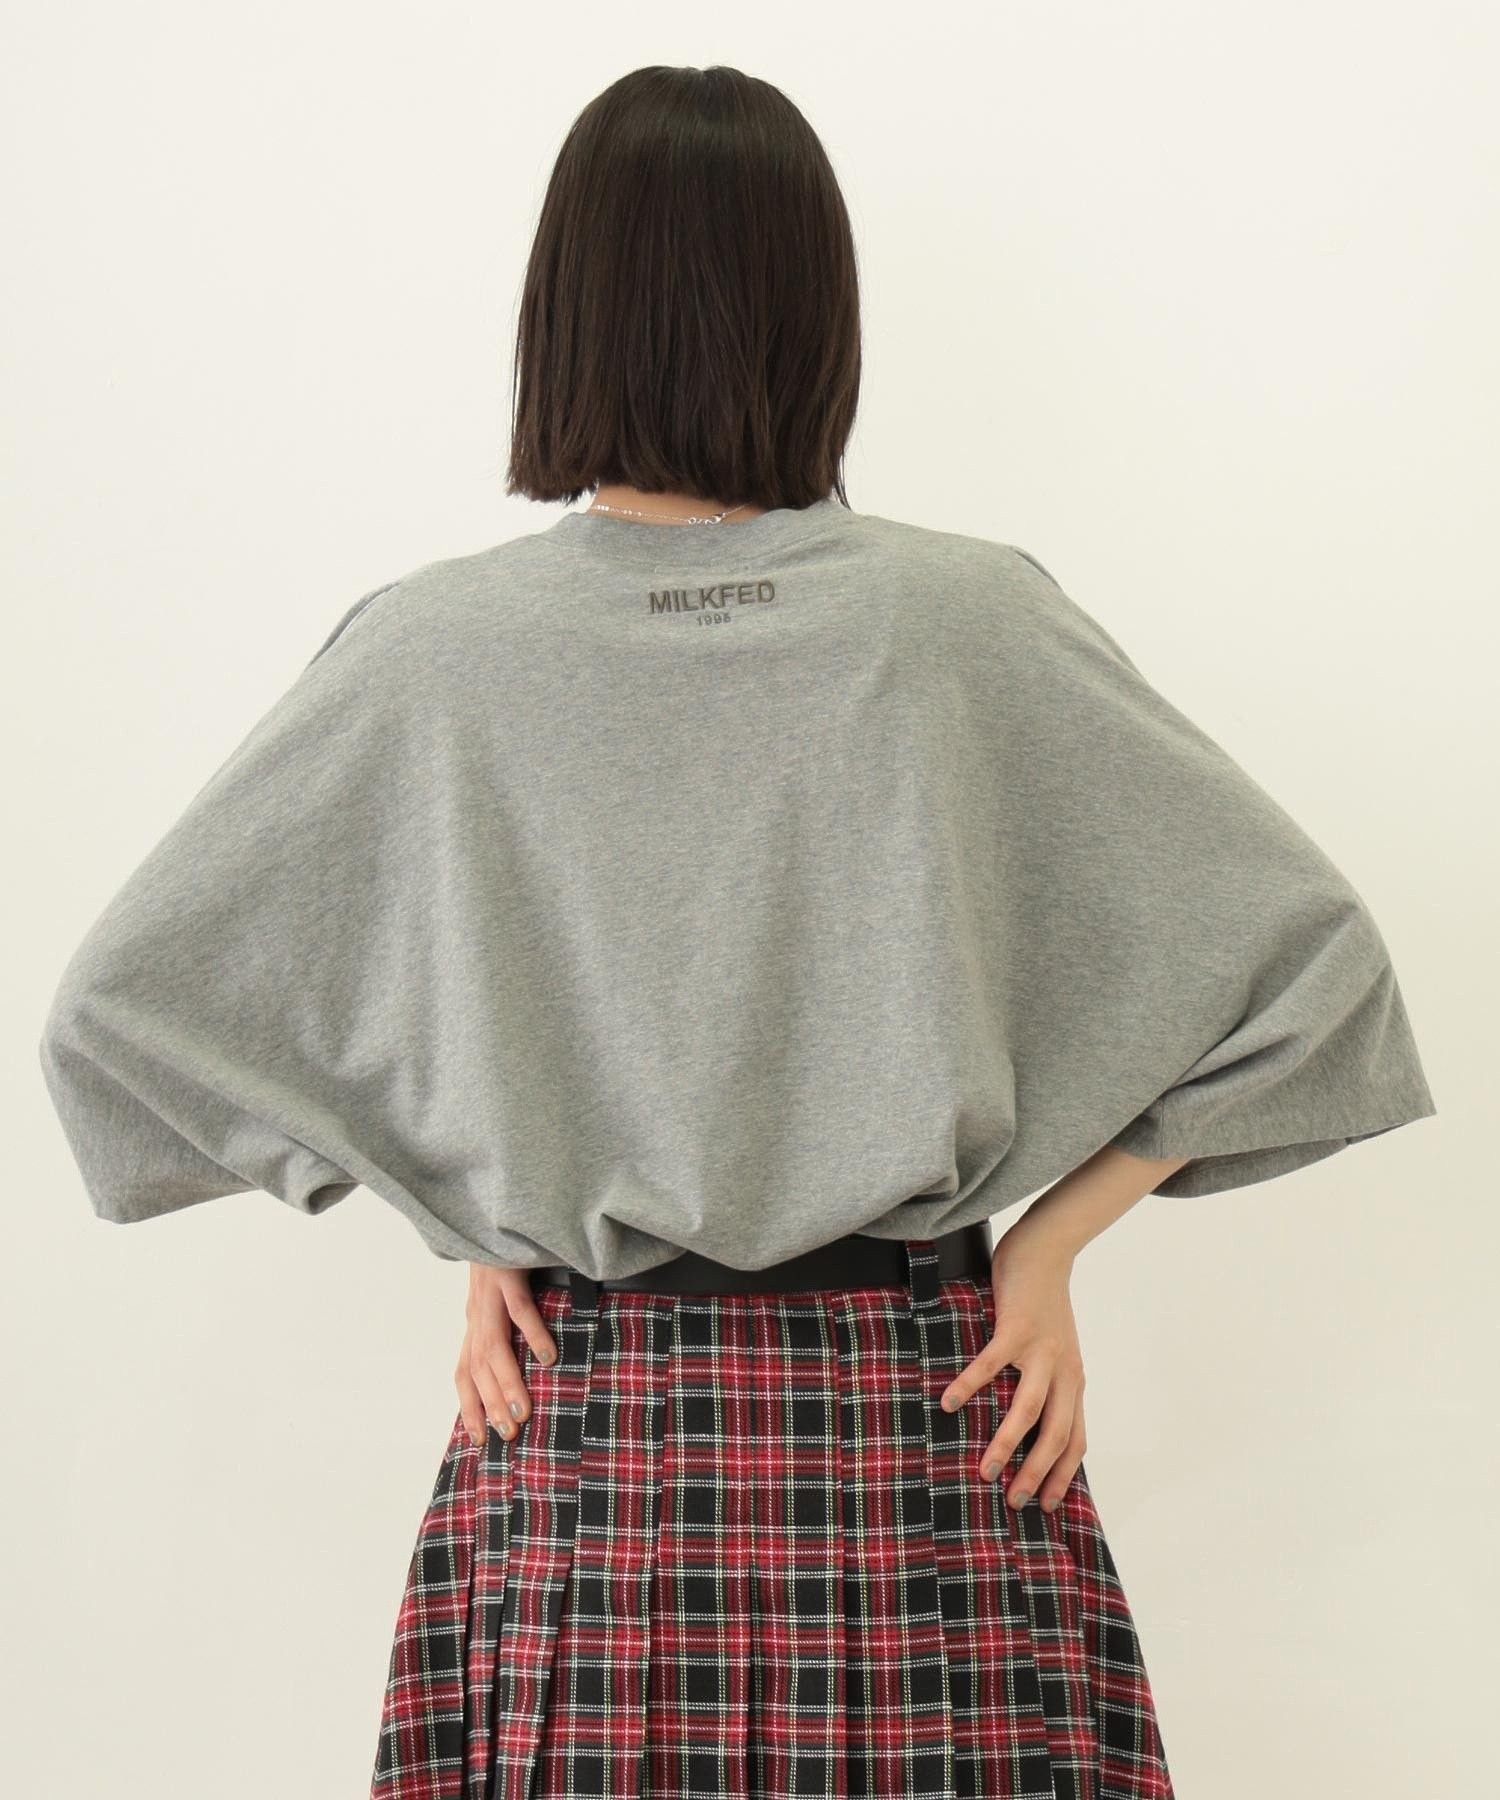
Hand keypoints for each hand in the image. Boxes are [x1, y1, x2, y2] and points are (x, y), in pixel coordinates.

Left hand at [455, 1265, 558, 1447]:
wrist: (499, 1206)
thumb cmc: (511, 1253)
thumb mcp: (505, 1294)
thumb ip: (511, 1323)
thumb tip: (536, 1361)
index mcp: (476, 1319)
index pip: (463, 1371)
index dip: (468, 1405)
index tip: (479, 1439)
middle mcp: (476, 1310)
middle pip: (475, 1367)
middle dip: (489, 1404)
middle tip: (508, 1434)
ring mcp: (489, 1292)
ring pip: (492, 1346)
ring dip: (505, 1381)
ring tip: (522, 1409)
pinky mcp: (507, 1272)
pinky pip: (518, 1309)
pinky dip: (532, 1334)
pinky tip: (549, 1356)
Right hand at [938, 1220, 1086, 1512]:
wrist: (1046, 1252)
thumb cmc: (1043, 1304)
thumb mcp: (1055, 1350)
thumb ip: (1046, 1382)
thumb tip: (1025, 1421)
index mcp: (1073, 1382)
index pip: (1075, 1440)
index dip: (1062, 1476)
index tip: (1045, 1505)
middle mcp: (1064, 1372)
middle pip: (1055, 1435)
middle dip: (1035, 1473)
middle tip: (1012, 1502)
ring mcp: (1042, 1351)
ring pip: (1028, 1410)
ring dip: (1006, 1443)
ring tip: (985, 1470)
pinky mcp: (1017, 1329)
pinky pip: (991, 1365)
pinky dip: (970, 1386)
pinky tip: (950, 1403)